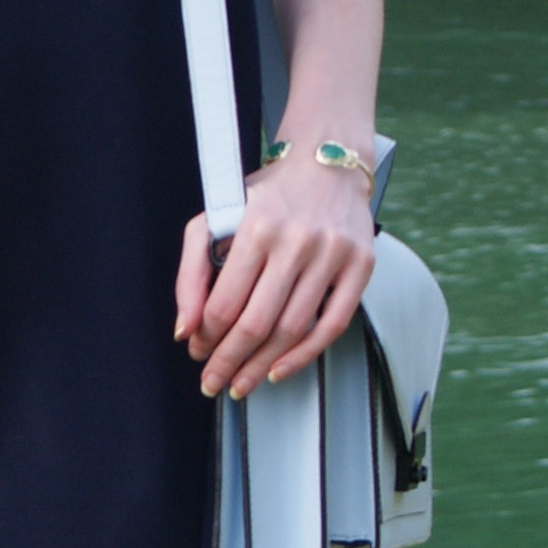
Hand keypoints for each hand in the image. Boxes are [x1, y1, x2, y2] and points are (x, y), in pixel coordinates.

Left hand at [174, 151, 376, 399]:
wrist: (326, 164)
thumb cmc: (267, 196)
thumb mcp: (216, 218)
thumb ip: (192, 272)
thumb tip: (186, 328)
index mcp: (257, 226)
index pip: (225, 302)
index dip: (207, 337)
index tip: (198, 351)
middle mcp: (297, 241)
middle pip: (257, 323)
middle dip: (229, 361)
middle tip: (215, 382)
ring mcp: (333, 255)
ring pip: (293, 330)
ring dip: (262, 366)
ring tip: (242, 382)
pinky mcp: (361, 266)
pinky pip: (333, 325)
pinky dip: (304, 355)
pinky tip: (279, 370)